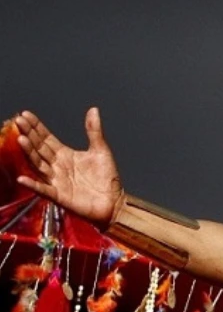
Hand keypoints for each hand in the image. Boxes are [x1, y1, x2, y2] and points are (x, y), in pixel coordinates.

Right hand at [14, 108, 122, 228]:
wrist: (114, 201)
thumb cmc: (107, 178)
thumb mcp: (101, 150)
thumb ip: (94, 131)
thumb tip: (93, 110)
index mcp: (65, 155)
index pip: (46, 138)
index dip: (36, 127)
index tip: (25, 114)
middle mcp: (57, 166)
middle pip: (39, 148)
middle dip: (29, 134)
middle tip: (19, 120)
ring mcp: (56, 181)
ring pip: (39, 164)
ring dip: (29, 153)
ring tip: (21, 139)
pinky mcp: (59, 195)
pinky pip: (43, 189)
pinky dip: (33, 185)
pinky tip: (22, 178)